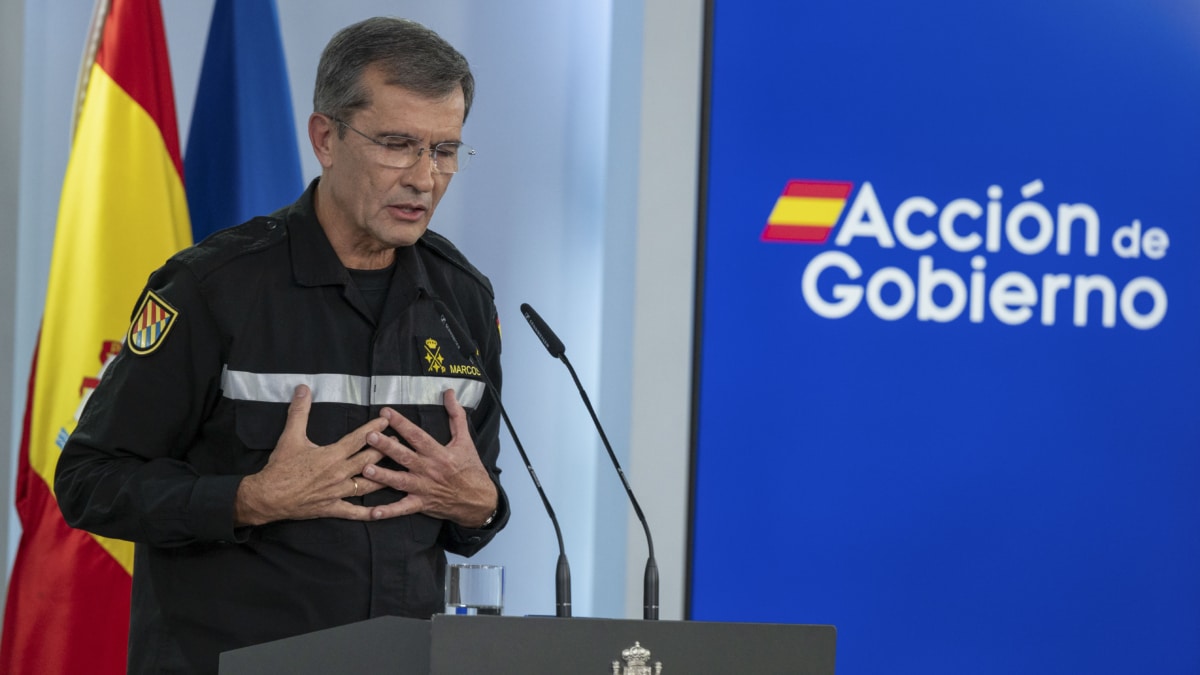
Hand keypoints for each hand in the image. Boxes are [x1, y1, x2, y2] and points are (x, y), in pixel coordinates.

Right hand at [234, 384, 390, 525]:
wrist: (268, 496)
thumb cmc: (281, 467)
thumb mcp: (290, 436)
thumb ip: (299, 411)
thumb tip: (303, 388)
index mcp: (332, 455)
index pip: (359, 439)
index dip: (374, 428)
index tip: (387, 420)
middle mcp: (339, 473)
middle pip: (369, 460)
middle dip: (385, 450)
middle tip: (398, 442)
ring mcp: (338, 492)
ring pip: (367, 485)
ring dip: (384, 477)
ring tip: (398, 470)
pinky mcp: (332, 508)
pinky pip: (354, 512)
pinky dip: (368, 514)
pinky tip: (382, 513)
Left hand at [361, 389, 497, 526]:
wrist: (480, 500)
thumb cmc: (471, 469)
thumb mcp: (466, 441)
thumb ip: (456, 415)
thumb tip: (449, 393)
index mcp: (439, 453)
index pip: (417, 435)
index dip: (401, 423)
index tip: (385, 413)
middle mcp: (430, 470)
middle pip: (405, 456)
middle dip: (387, 446)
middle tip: (370, 436)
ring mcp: (424, 488)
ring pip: (400, 481)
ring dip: (383, 475)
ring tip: (366, 468)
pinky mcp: (421, 504)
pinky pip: (403, 509)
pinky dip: (389, 511)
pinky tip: (373, 512)